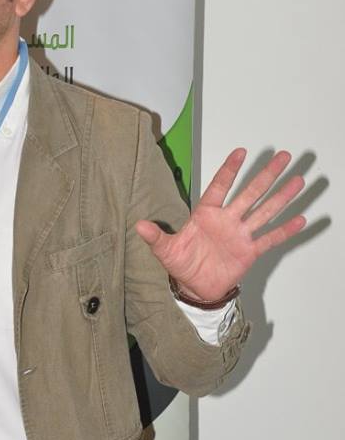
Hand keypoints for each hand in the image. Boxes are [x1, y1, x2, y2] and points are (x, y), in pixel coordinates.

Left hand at [135, 149, 305, 303]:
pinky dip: (284, 230)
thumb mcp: (165, 250)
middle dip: (266, 175)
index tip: (241, 151)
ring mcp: (240, 234)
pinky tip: (300, 219)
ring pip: (264, 211)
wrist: (195, 287)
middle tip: (284, 157)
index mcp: (206, 214)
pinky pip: (269, 239)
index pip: (220, 186)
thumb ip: (155, 236)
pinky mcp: (249, 251)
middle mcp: (227, 219)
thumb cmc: (181, 264)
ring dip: (281, 197)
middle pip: (250, 193)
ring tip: (298, 180)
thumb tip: (139, 225)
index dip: (230, 169)